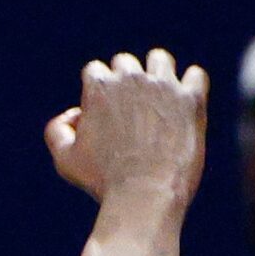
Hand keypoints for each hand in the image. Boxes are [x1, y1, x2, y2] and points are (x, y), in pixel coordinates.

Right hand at [46, 49, 207, 208]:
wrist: (144, 195)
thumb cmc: (103, 181)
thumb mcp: (65, 160)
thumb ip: (57, 131)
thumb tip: (74, 114)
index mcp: (100, 86)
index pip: (96, 71)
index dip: (98, 92)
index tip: (106, 113)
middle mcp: (131, 78)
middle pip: (126, 63)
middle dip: (126, 82)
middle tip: (133, 110)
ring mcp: (163, 87)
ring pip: (160, 59)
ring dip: (158, 73)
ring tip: (161, 99)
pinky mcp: (190, 101)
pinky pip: (197, 75)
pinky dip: (192, 85)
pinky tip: (187, 103)